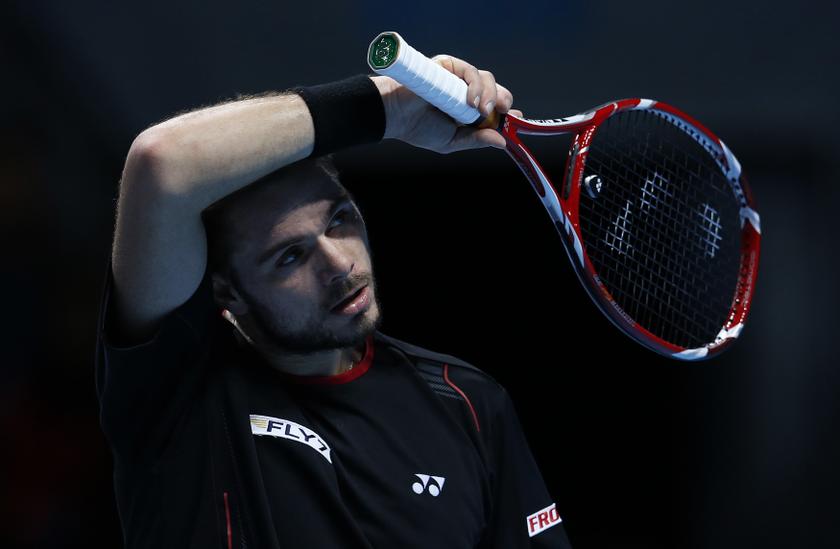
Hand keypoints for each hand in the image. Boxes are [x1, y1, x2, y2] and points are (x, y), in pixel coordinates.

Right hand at [371, 55, 522, 153]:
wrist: (397, 115)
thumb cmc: (419, 128)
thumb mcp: (452, 141)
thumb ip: (475, 140)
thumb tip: (501, 142)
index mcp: (468, 111)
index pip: (495, 108)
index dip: (509, 112)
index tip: (518, 119)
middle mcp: (466, 92)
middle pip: (496, 91)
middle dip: (503, 102)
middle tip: (501, 113)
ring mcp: (459, 78)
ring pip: (487, 80)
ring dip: (489, 95)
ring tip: (481, 110)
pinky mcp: (451, 65)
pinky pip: (471, 72)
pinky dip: (475, 86)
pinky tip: (471, 101)